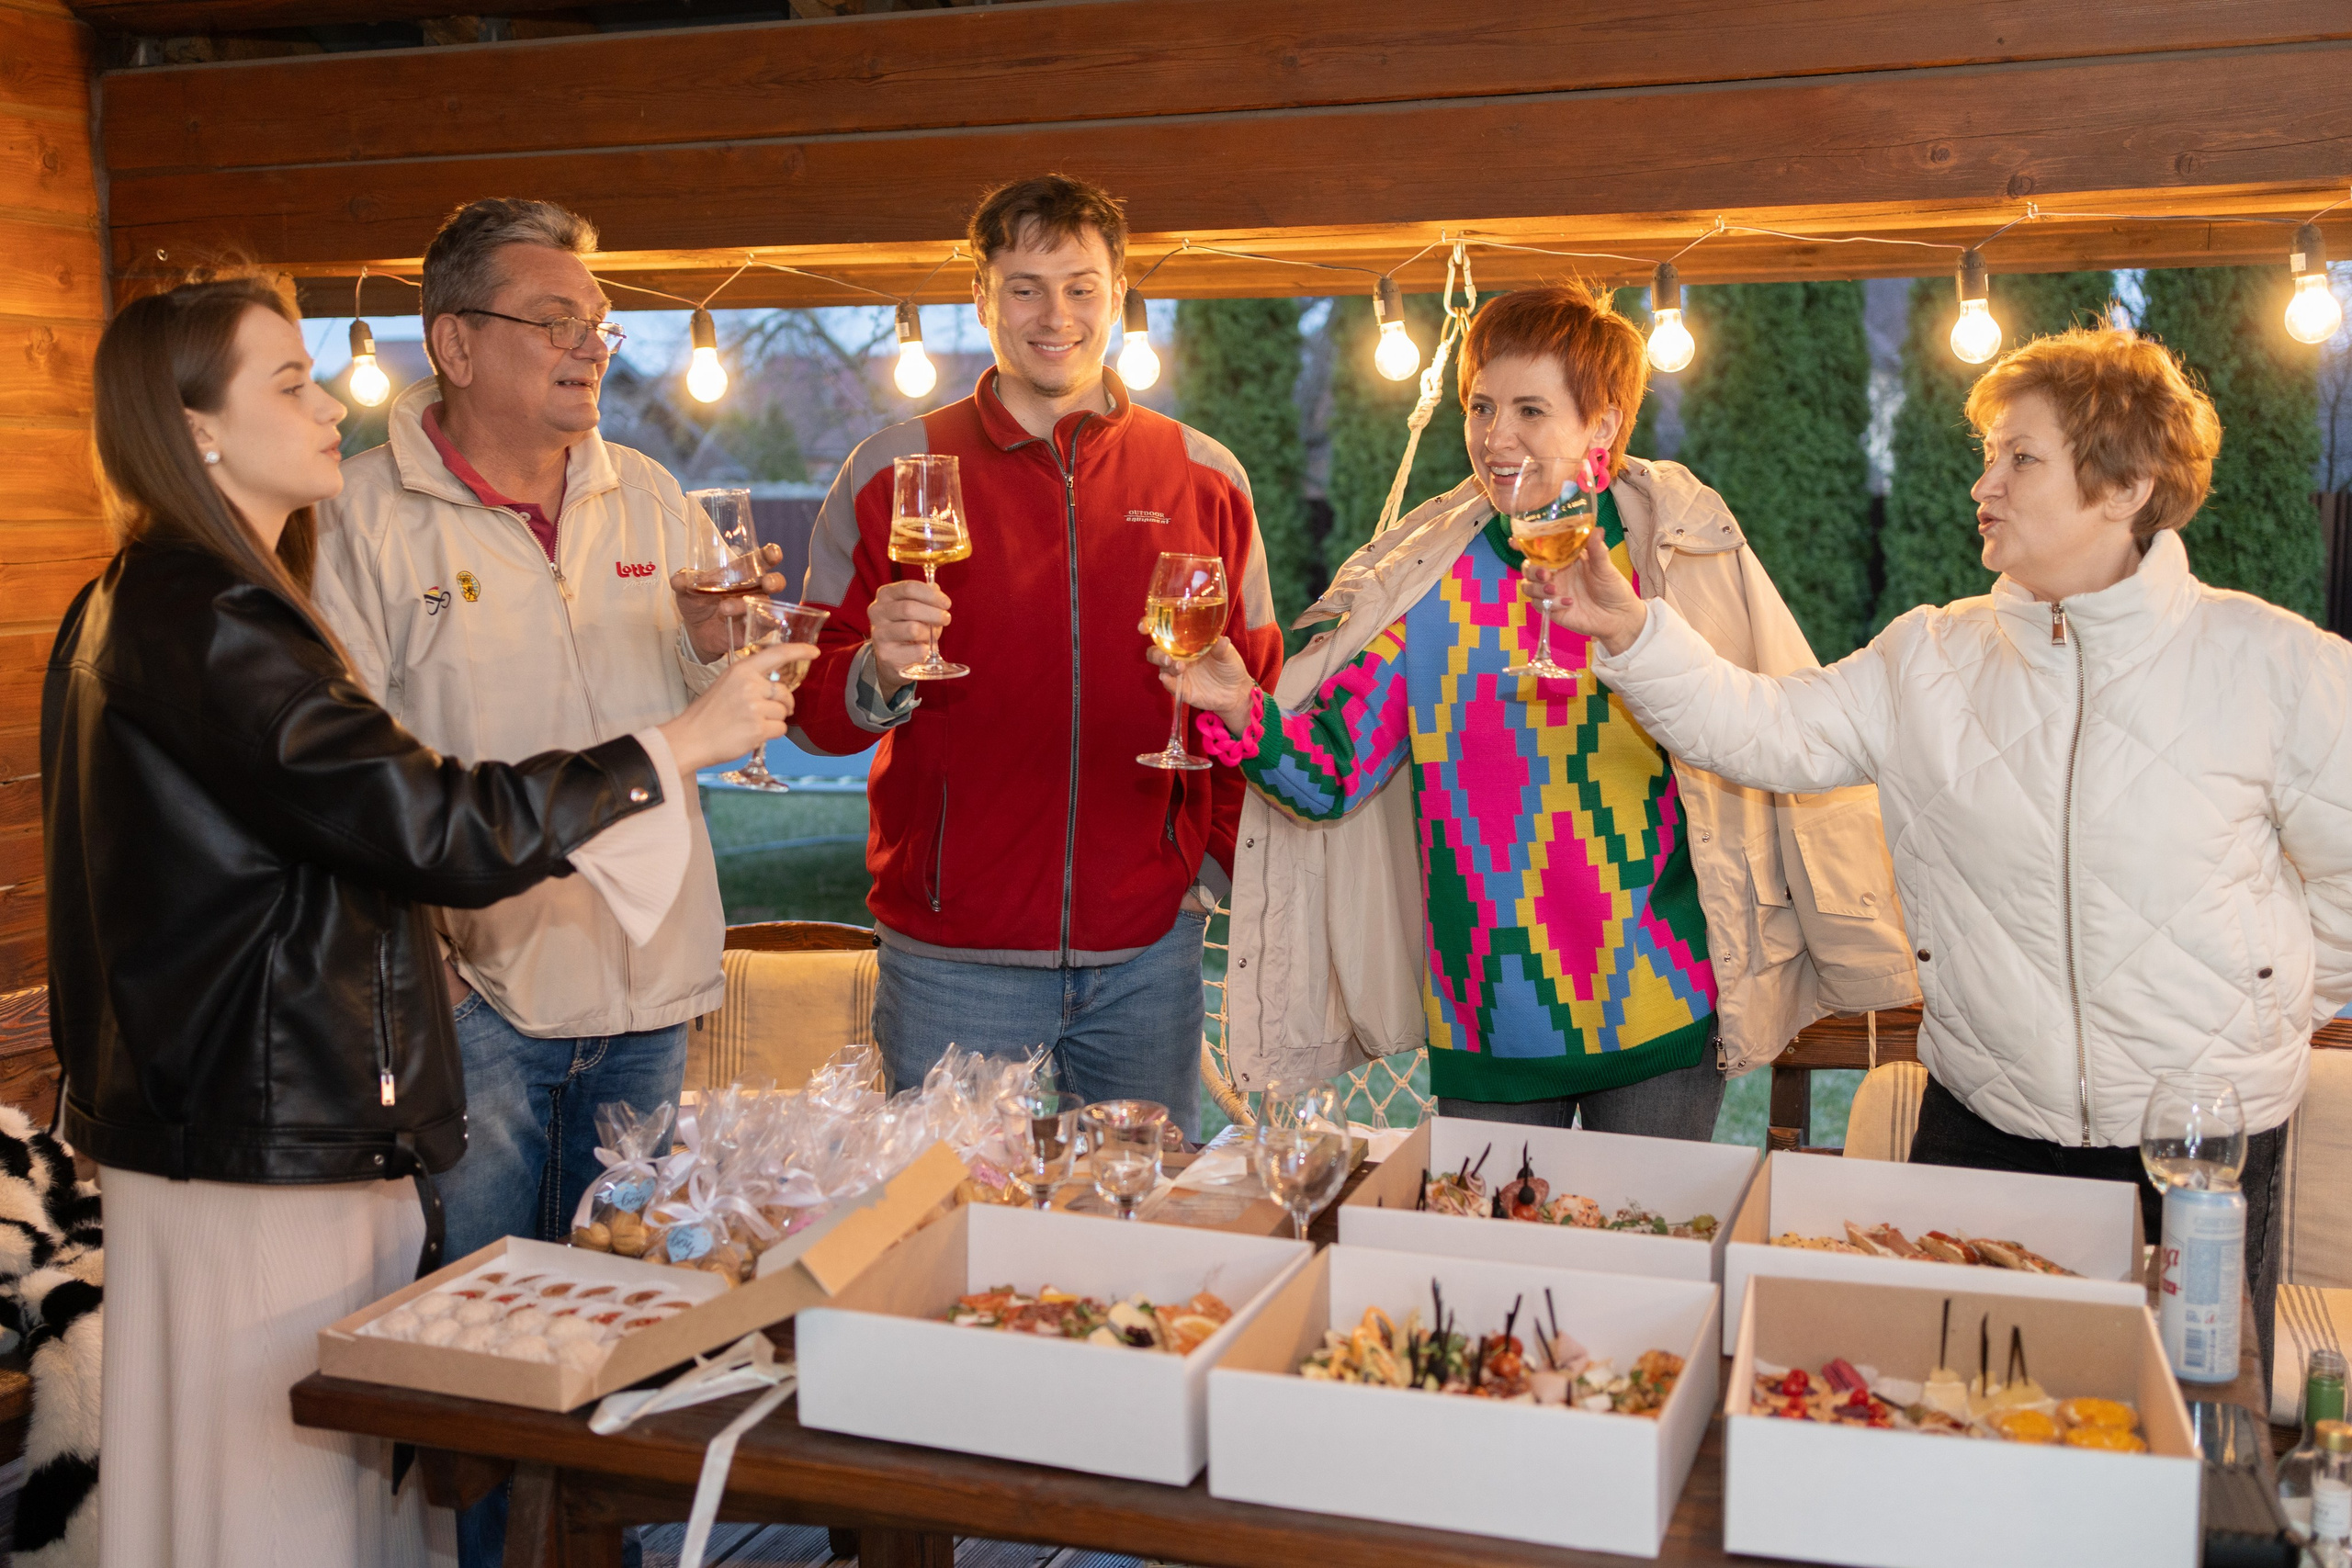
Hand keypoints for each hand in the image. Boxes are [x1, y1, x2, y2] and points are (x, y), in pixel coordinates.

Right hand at [657, 643, 804, 772]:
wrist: (690, 738)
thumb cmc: (708, 713)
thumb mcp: (726, 684)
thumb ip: (751, 681)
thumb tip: (778, 688)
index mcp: (741, 670)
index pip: (777, 654)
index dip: (799, 650)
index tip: (813, 651)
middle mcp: (749, 685)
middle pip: (784, 692)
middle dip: (783, 704)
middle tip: (766, 712)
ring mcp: (754, 707)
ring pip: (783, 713)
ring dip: (773, 721)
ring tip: (750, 724)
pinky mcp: (758, 729)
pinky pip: (780, 729)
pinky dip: (771, 734)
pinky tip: (752, 734)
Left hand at [673, 544, 789, 661]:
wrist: (695, 631)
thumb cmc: (697, 603)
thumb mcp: (685, 590)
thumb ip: (682, 581)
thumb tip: (679, 579)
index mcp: (741, 574)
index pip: (760, 560)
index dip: (770, 555)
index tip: (773, 553)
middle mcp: (753, 590)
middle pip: (775, 582)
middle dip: (774, 581)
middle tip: (766, 583)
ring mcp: (756, 610)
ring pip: (765, 605)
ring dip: (748, 605)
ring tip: (724, 609)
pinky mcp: (755, 629)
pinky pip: (765, 626)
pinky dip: (760, 624)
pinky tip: (745, 623)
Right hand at [869, 579, 949, 698]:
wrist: (892, 655)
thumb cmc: (907, 625)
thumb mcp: (916, 606)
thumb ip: (927, 597)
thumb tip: (937, 591)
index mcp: (885, 594)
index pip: (909, 588)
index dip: (931, 595)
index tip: (946, 603)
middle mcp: (877, 611)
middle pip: (909, 608)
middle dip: (934, 613)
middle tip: (946, 619)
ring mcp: (879, 634)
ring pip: (912, 629)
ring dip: (929, 633)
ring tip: (932, 635)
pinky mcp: (886, 654)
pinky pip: (916, 651)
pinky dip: (926, 650)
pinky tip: (923, 649)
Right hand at [1141, 626, 1255, 732]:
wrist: (1236, 691)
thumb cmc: (1230, 666)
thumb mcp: (1229, 654)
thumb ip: (1222, 648)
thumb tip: (1222, 641)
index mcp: (1185, 642)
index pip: (1162, 632)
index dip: (1149, 627)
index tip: (1143, 626)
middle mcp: (1178, 656)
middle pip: (1155, 651)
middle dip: (1156, 652)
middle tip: (1167, 656)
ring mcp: (1179, 673)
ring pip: (1161, 668)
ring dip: (1165, 666)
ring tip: (1179, 667)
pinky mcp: (1183, 689)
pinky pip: (1171, 686)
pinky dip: (1168, 682)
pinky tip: (1168, 679)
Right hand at [1523, 531, 1648, 655]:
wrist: (1618, 617)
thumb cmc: (1613, 588)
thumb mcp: (1606, 568)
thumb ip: (1597, 550)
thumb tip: (1597, 529)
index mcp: (1565, 558)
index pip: (1540, 549)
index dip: (1524, 544)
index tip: (1514, 542)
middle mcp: (1555, 573)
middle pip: (1528, 567)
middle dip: (1531, 570)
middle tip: (1546, 575)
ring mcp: (1552, 592)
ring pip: (1527, 586)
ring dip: (1536, 588)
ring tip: (1554, 591)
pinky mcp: (1552, 609)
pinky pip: (1539, 605)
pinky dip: (1549, 603)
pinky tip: (1568, 603)